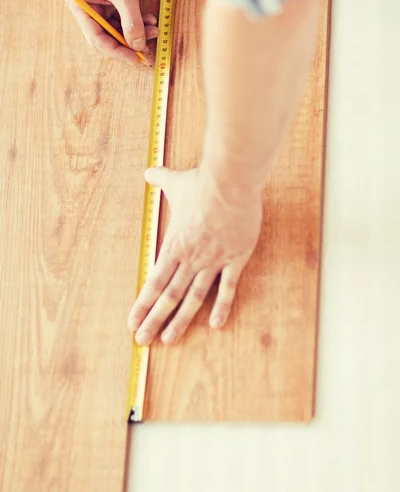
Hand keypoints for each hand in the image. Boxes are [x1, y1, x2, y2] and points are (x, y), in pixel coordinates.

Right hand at [66, 0, 158, 63]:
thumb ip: (131, 23)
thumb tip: (137, 47)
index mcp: (79, 4)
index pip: (96, 39)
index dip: (117, 51)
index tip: (135, 59)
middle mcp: (88, 8)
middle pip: (108, 38)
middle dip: (128, 44)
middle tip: (146, 53)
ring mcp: (102, 7)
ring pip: (120, 31)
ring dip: (138, 34)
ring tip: (154, 31)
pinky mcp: (116, 3)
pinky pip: (128, 22)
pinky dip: (140, 24)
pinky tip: (152, 22)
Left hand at [128, 166, 261, 344]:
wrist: (229, 184)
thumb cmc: (201, 184)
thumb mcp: (176, 182)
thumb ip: (160, 179)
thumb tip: (148, 170)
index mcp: (174, 245)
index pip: (154, 281)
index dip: (143, 303)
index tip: (132, 321)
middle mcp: (191, 258)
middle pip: (170, 296)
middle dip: (154, 319)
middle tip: (143, 339)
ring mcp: (213, 261)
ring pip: (194, 297)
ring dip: (181, 320)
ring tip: (170, 339)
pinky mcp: (235, 259)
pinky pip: (227, 288)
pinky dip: (221, 307)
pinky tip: (215, 325)